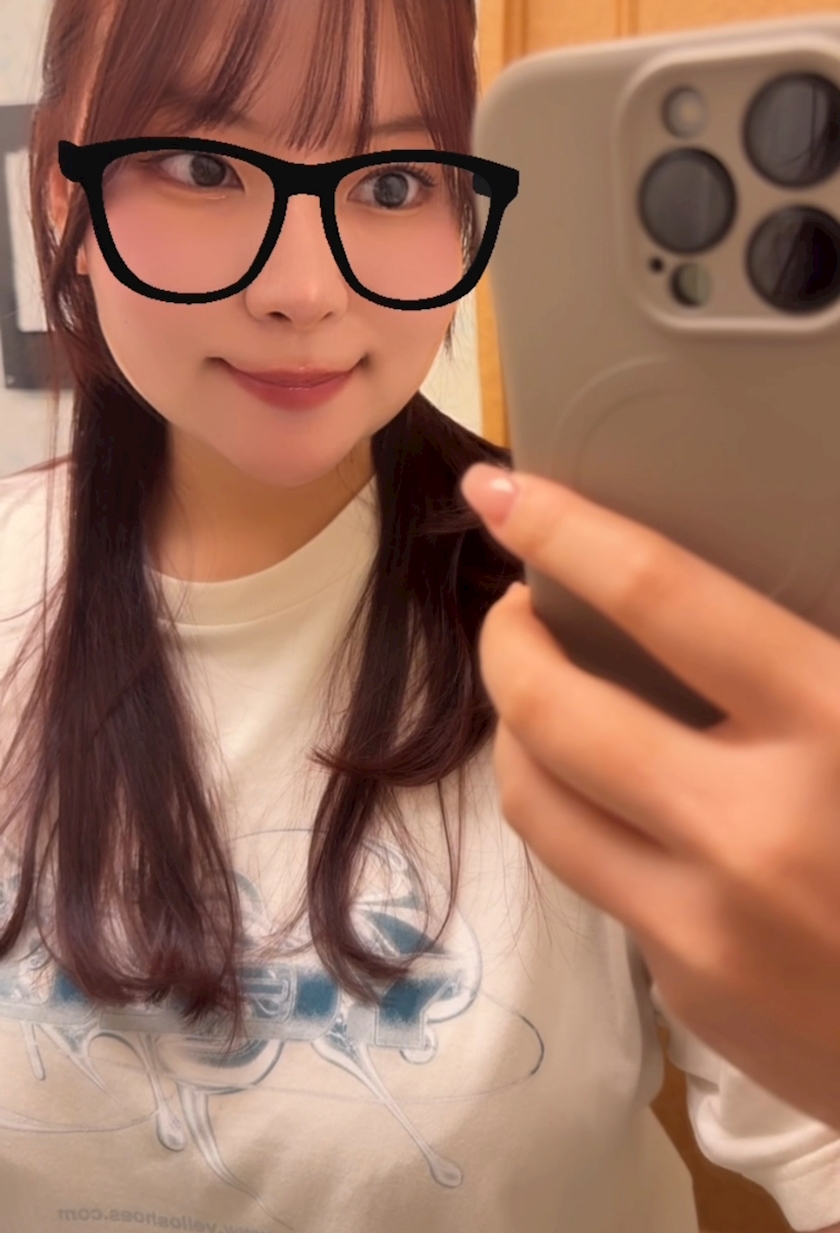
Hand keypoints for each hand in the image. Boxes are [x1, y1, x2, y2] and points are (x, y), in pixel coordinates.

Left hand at [459, 462, 839, 1132]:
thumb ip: (809, 659)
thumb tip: (701, 601)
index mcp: (837, 724)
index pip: (661, 596)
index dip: (565, 529)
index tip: (501, 489)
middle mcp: (751, 828)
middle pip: (556, 711)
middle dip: (506, 643)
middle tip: (516, 613)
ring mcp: (705, 927)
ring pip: (540, 806)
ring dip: (519, 734)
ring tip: (541, 699)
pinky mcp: (688, 996)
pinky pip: (602, 883)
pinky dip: (599, 826)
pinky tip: (639, 813)